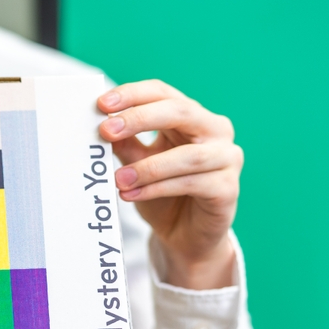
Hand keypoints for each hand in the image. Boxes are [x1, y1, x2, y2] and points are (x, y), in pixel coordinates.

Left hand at [97, 80, 242, 289]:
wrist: (184, 235)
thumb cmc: (161, 193)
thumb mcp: (136, 163)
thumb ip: (124, 143)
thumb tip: (101, 124)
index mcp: (191, 117)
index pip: (163, 92)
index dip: (133, 94)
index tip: (102, 104)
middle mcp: (215, 131)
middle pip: (181, 112)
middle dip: (140, 119)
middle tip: (106, 131)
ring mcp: (227, 158)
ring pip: (189, 155)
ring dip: (148, 166)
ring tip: (118, 179)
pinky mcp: (227, 188)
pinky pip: (192, 183)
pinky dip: (158, 188)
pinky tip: (132, 195)